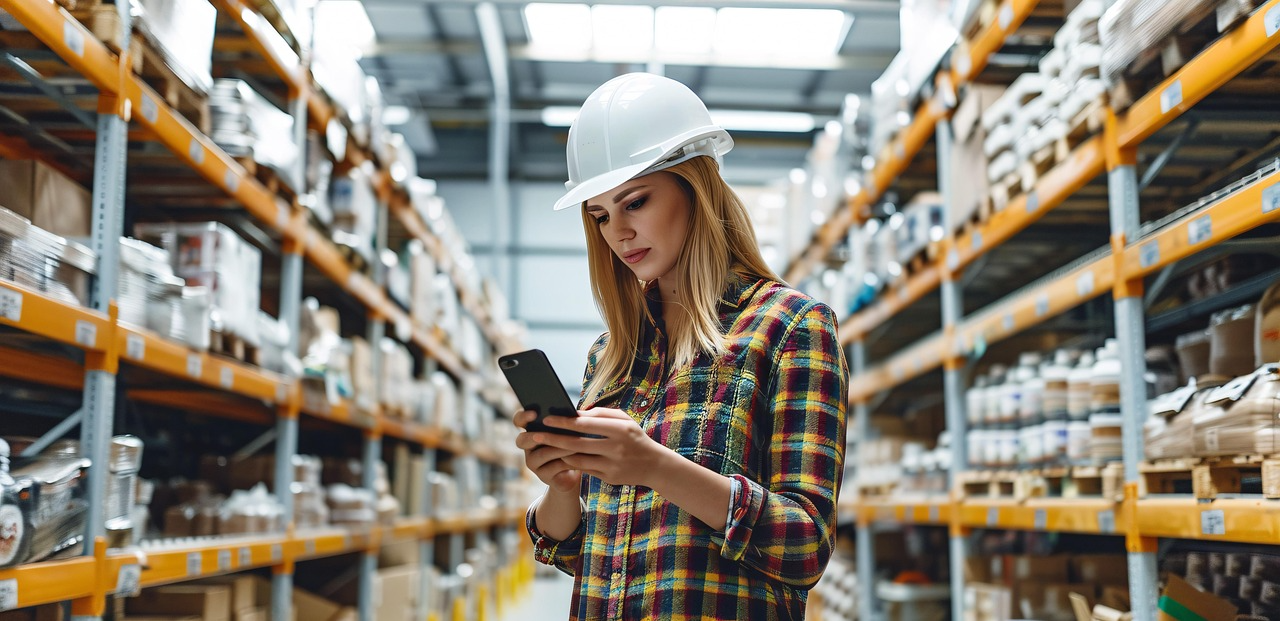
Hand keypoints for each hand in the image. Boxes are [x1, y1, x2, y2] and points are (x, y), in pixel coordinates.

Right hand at [514, 410, 579, 492]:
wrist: (577, 470)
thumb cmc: (572, 444)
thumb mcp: (567, 431)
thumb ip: (562, 423)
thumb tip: (569, 414)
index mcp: (530, 431)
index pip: (518, 421)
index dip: (523, 417)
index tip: (534, 413)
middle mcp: (528, 448)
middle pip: (522, 440)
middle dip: (534, 436)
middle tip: (548, 432)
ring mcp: (534, 463)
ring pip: (543, 453)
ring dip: (559, 447)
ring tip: (574, 442)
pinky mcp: (544, 476)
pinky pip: (555, 466)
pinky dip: (568, 460)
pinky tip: (580, 455)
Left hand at [534, 408, 670, 487]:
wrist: (654, 465)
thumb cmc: (634, 437)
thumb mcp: (623, 420)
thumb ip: (600, 414)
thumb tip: (575, 413)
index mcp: (619, 429)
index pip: (585, 424)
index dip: (563, 422)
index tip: (547, 419)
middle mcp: (616, 447)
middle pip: (577, 443)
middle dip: (553, 438)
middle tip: (536, 435)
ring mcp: (612, 464)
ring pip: (577, 458)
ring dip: (559, 452)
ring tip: (545, 446)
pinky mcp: (609, 477)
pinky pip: (584, 469)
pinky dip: (571, 462)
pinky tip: (560, 456)